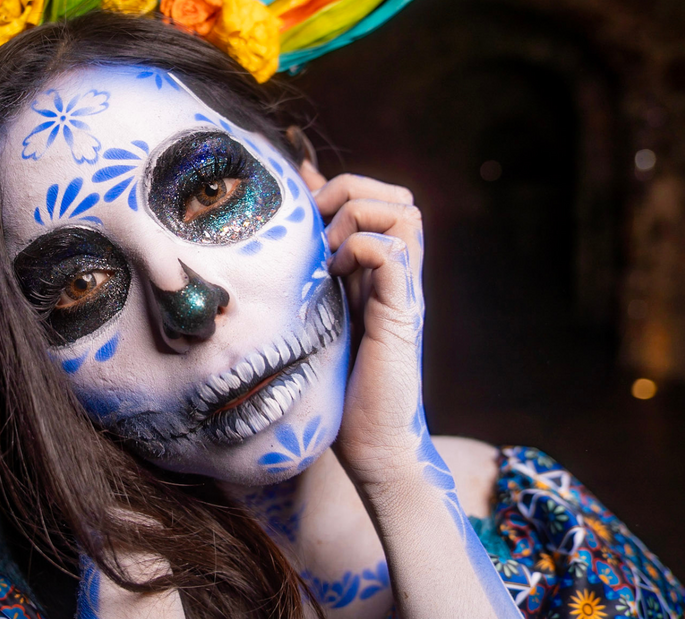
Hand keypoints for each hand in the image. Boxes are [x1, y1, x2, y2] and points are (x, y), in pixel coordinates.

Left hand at [300, 164, 426, 485]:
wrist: (372, 448)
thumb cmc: (338, 393)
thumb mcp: (315, 324)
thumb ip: (308, 286)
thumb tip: (279, 251)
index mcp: (377, 276)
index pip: (378, 202)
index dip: (339, 190)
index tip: (301, 210)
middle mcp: (397, 279)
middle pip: (398, 199)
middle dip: (353, 193)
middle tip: (317, 230)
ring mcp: (402, 295)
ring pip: (405, 214)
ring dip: (359, 218)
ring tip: (328, 253)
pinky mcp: (401, 316)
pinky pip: (393, 254)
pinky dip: (362, 249)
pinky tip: (334, 274)